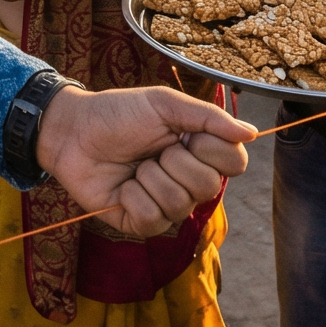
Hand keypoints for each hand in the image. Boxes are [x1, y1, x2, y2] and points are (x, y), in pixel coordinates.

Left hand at [35, 84, 251, 237]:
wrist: (74, 130)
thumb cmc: (118, 113)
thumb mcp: (164, 104)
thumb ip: (208, 117)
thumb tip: (251, 132)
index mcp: (199, 151)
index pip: (236, 163)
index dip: (214, 150)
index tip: (188, 134)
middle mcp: (187, 181)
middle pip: (208, 186)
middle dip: (175, 161)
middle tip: (154, 149)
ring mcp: (165, 204)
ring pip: (179, 204)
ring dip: (150, 177)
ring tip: (135, 165)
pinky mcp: (139, 222)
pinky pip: (153, 220)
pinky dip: (134, 197)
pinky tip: (123, 186)